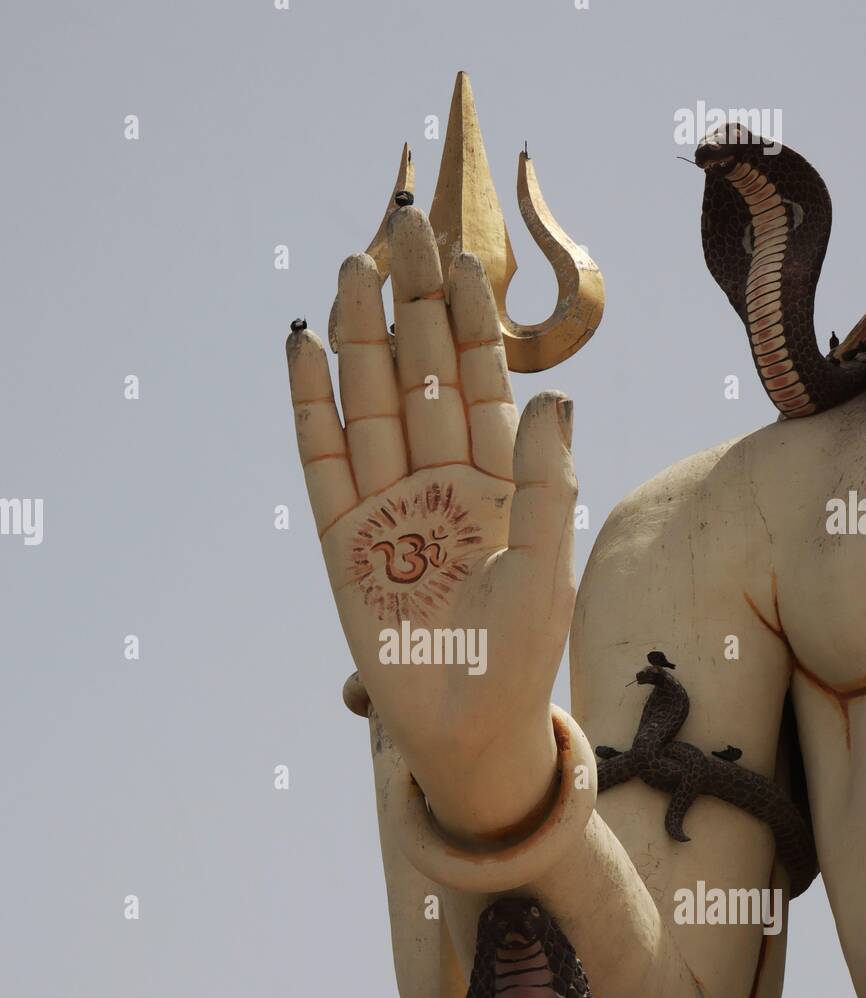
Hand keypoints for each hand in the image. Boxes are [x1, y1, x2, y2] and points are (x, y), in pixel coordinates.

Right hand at [287, 205, 576, 839]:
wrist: (467, 729)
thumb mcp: (546, 567)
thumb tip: (556, 397)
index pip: (486, 383)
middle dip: (416, 305)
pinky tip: (307, 346)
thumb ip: (546, 483)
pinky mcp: (342, 539)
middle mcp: (441, 481)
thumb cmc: (520, 657)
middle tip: (405, 226)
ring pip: (372, 403)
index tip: (465, 257)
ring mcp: (387, 505)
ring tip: (356, 266)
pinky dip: (313, 406)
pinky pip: (323, 459)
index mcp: (499, 483)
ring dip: (363, 337)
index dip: (474, 323)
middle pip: (424, 375)